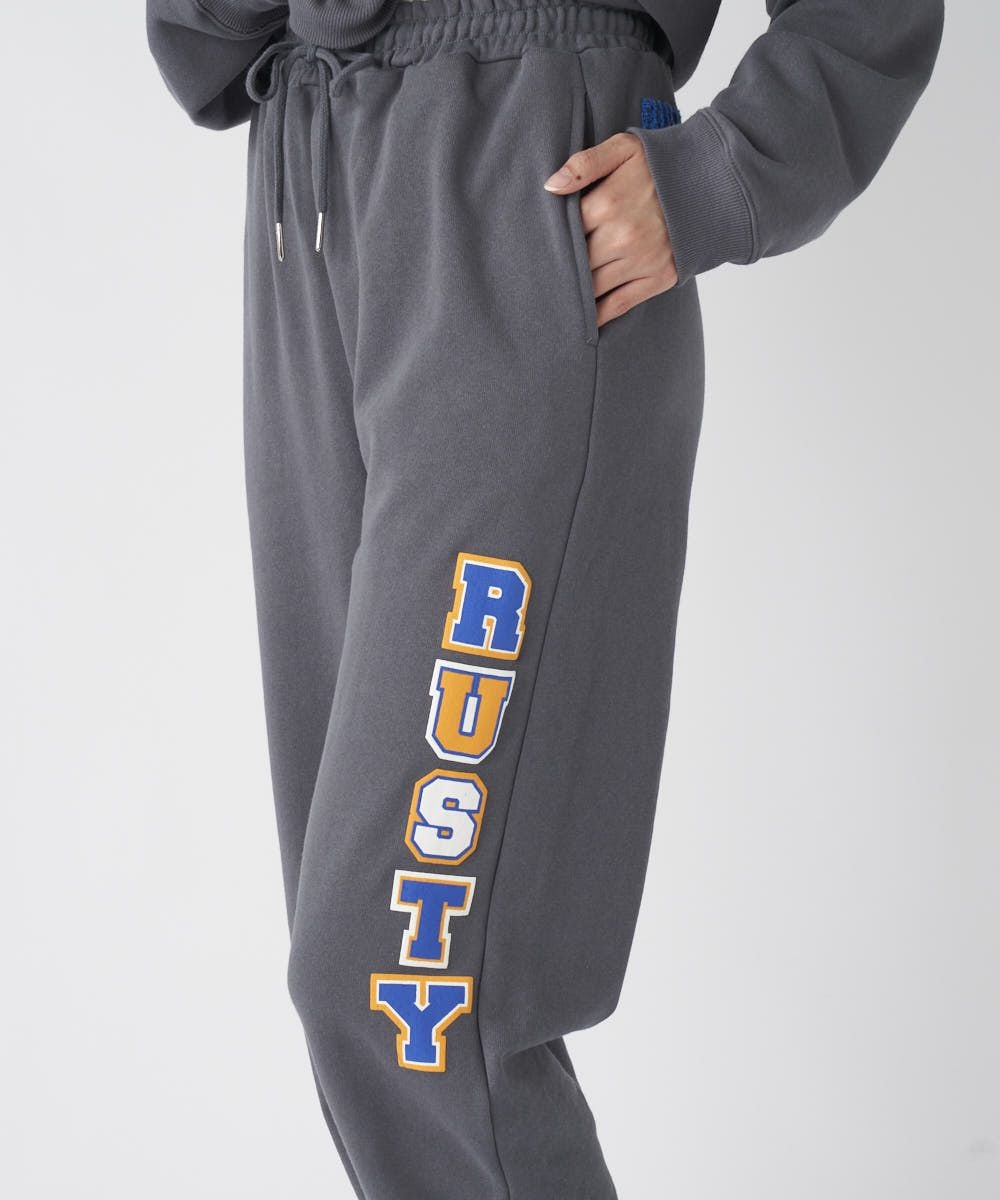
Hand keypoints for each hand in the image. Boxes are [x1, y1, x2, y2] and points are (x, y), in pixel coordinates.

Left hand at [544, 132, 676, 327]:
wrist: (714, 182)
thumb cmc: (662, 164)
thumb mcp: (624, 149)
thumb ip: (585, 164)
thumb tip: (550, 187)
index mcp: (607, 204)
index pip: (563, 232)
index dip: (548, 241)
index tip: (534, 248)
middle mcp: (622, 237)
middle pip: (575, 264)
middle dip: (558, 271)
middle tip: (536, 280)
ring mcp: (641, 261)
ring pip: (593, 288)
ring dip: (574, 296)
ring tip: (554, 300)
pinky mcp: (658, 279)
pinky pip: (619, 304)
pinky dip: (598, 315)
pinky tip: (582, 320)